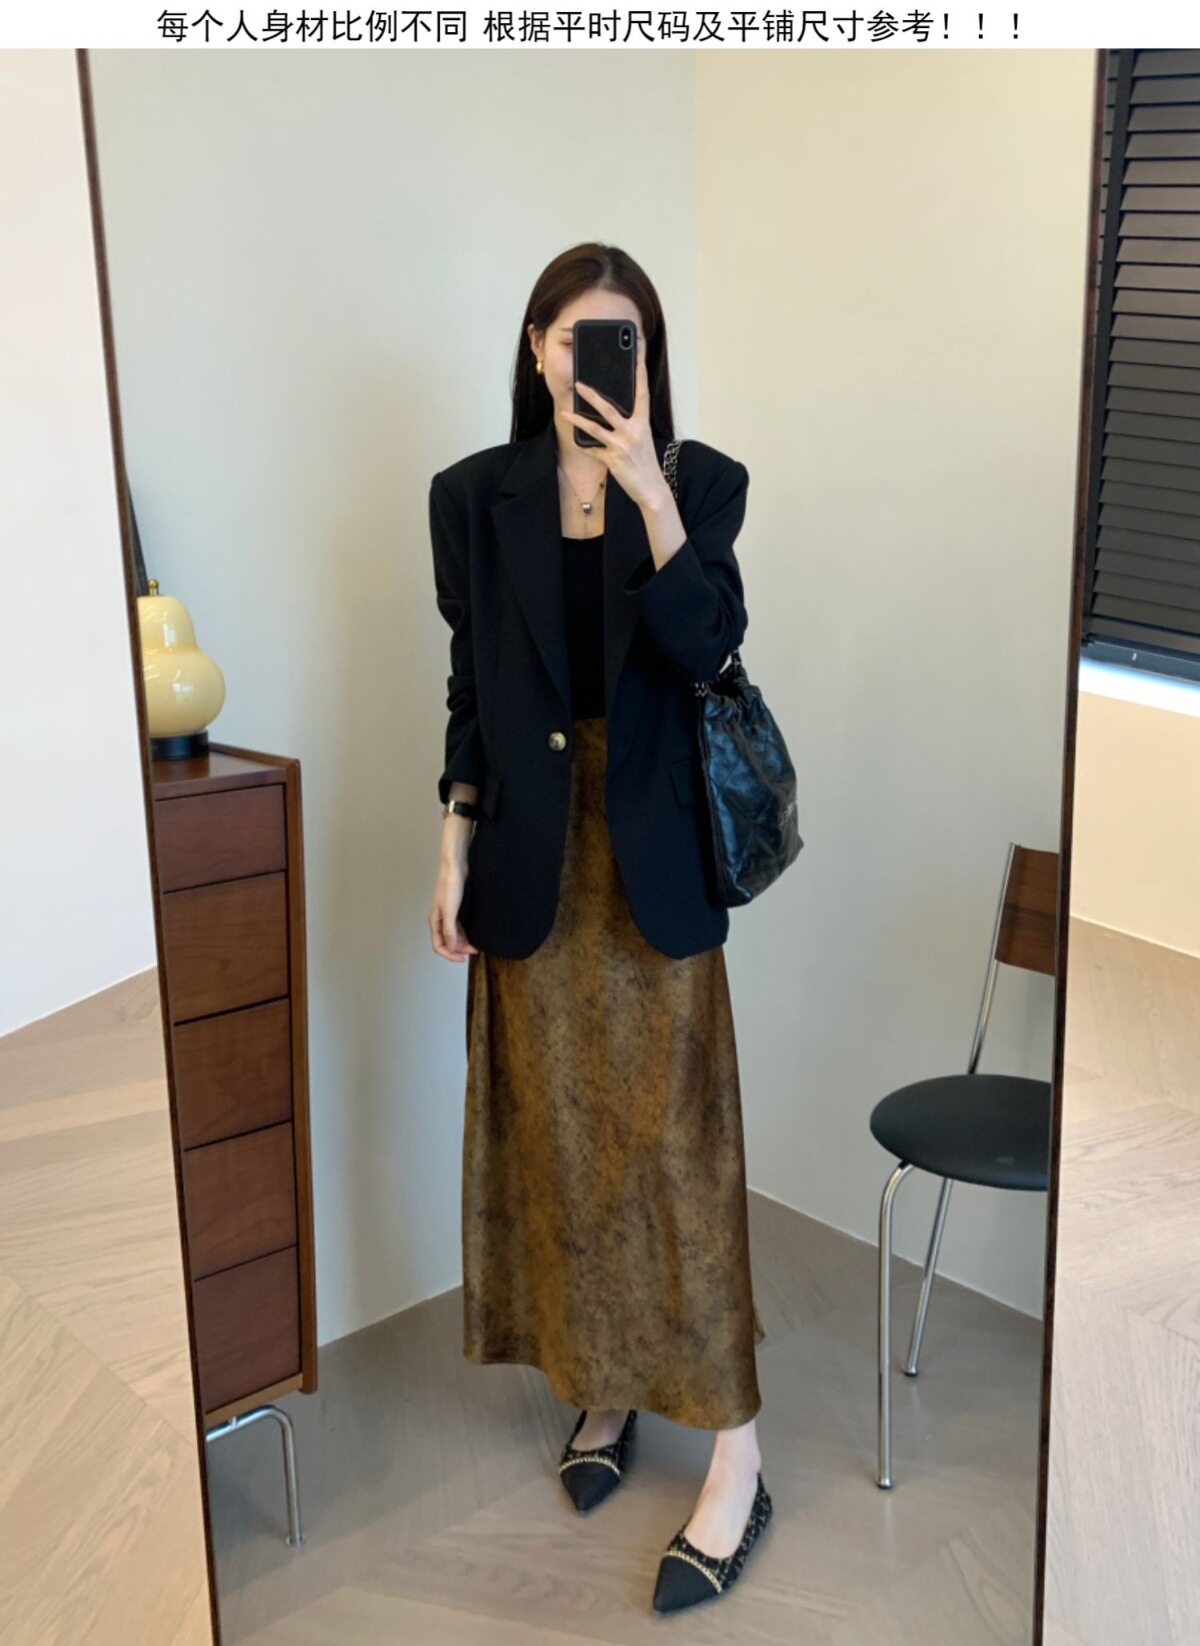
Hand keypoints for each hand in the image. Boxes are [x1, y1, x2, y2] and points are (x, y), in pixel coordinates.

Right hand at [429, 862, 478, 961]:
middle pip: (447, 942)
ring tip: (475, 946)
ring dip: (463, 942)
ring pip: (454, 935)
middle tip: (473, 952)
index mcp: (435, 921)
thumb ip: (449, 930)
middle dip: (459, 949)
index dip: (450, 954)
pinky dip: (465, 933)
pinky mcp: (456, 909)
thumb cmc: (450, 886)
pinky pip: (459, 927)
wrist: (456, 868)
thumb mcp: (450, 912)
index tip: (463, 959)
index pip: (439, 945)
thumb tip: (451, 947)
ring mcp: (448, 915)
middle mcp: (440, 920)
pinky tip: (473, 935)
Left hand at [562, 337, 671, 512]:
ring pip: (595, 428)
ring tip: (565, 412)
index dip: (640, 377)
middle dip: (592, 395)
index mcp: (643, 424)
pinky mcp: (613, 460)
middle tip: (579, 384)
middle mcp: (633, 432)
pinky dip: (583, 446)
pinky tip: (574, 440)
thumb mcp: (642, 440)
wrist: (651, 488)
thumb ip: (630, 426)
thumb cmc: (646, 463)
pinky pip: (593, 450)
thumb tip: (611, 415)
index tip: (637, 360)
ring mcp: (622, 446)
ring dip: (578, 419)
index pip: (642, 395)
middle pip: (609, 409)